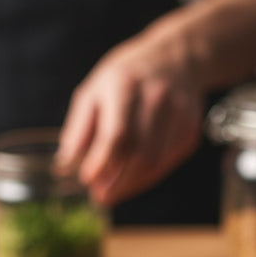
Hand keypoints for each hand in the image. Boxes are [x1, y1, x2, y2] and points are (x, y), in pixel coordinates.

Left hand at [55, 26, 204, 206]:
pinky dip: (147, 177)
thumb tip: (65, 164)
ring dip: (132, 184)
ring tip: (112, 192)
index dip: (101, 162)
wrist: (176, 60)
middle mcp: (157, 98)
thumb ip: (80, 127)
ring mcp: (179, 116)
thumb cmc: (127, 77)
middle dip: (117, 180)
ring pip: (156, 163)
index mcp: (126, 84)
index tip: (86, 180)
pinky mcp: (190, 131)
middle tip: (99, 197)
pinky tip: (132, 179)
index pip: (117, 134)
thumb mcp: (95, 90)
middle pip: (139, 153)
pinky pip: (167, 163)